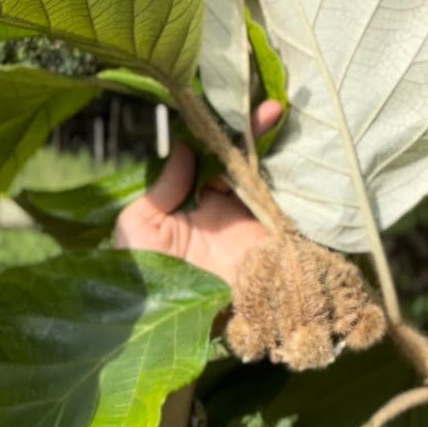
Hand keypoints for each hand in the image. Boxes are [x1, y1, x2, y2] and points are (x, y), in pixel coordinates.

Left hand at [113, 101, 282, 285]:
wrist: (183, 324)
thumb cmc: (148, 280)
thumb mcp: (139, 229)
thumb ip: (161, 188)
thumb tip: (181, 148)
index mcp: (195, 207)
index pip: (208, 161)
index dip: (214, 133)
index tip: (218, 103)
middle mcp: (227, 211)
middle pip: (242, 160)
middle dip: (249, 130)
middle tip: (260, 102)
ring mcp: (253, 222)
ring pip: (264, 171)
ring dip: (268, 141)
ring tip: (272, 107)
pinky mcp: (275, 235)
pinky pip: (284, 196)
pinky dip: (288, 168)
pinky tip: (286, 138)